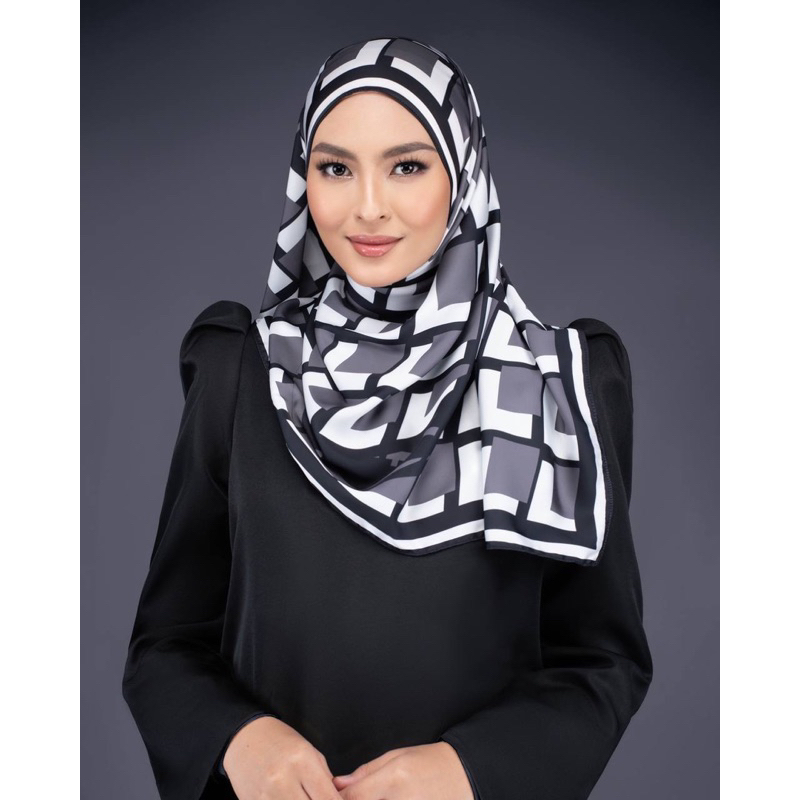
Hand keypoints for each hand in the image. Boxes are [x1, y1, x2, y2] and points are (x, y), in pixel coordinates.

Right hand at [223, 715, 342, 798]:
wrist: (244, 737)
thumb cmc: (280, 741)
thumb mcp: (309, 752)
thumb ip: (324, 779)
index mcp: (302, 761)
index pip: (328, 798)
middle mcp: (283, 779)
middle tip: (317, 797)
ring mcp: (266, 795)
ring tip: (302, 796)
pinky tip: (287, 797)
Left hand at [331, 742, 473, 798]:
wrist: (465, 776)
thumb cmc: (432, 763)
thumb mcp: (398, 756)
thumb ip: (366, 772)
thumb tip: (338, 784)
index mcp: (394, 779)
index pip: (352, 798)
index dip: (337, 799)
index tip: (331, 797)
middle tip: (354, 797)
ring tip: (380, 796)